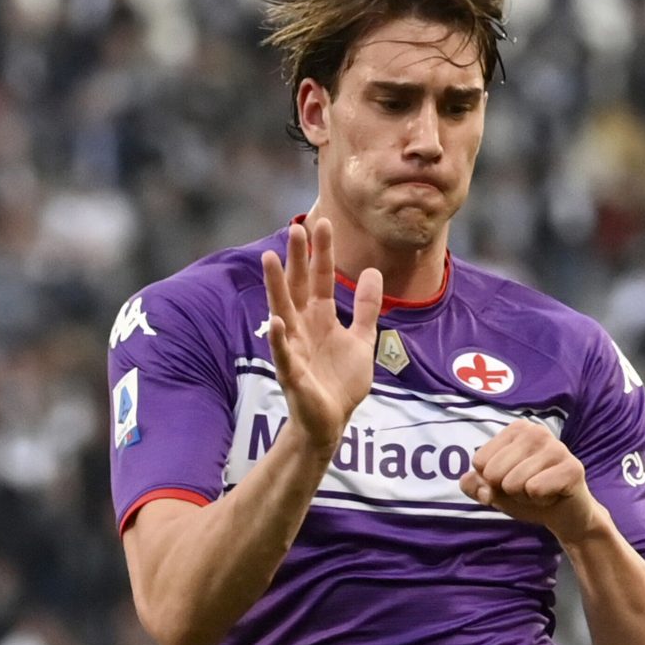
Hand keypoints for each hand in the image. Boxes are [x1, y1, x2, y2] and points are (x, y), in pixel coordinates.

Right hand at [261, 216, 382, 450]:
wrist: (330, 422)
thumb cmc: (340, 382)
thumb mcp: (362, 340)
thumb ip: (367, 308)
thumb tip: (373, 271)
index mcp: (321, 318)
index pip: (321, 278)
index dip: (322, 253)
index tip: (323, 222)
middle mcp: (303, 327)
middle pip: (298, 287)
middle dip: (297, 259)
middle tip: (296, 227)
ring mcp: (294, 349)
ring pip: (283, 312)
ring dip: (276, 286)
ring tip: (270, 259)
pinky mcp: (292, 374)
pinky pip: (283, 354)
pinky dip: (279, 339)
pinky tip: (276, 321)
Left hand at [460, 420, 607, 542]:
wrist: (563, 514)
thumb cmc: (527, 495)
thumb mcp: (494, 491)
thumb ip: (474, 486)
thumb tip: (470, 482)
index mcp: (517, 430)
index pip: (479, 461)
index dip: (490, 482)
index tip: (511, 480)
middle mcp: (537, 431)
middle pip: (494, 473)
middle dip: (507, 491)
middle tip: (528, 488)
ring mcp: (557, 447)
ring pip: (514, 483)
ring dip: (524, 497)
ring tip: (540, 492)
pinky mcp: (572, 468)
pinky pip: (535, 490)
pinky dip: (539, 501)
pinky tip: (552, 495)